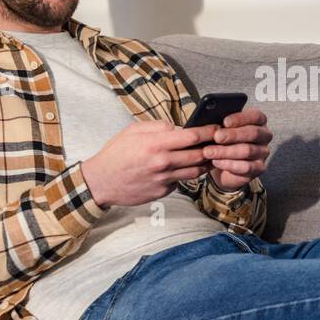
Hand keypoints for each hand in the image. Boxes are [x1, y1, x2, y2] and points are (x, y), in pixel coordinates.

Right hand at [79, 119, 218, 208]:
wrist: (101, 181)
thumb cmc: (116, 153)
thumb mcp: (133, 130)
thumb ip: (159, 126)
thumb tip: (179, 128)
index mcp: (156, 143)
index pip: (192, 137)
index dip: (209, 132)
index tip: (217, 128)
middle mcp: (163, 162)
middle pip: (200, 155)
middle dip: (212, 149)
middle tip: (218, 144)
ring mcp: (164, 180)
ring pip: (195, 172)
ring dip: (203, 164)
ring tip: (206, 157)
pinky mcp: (162, 192)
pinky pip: (180, 182)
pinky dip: (183, 175)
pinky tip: (179, 170)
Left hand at [201, 108, 271, 191]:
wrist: (222, 165)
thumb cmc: (223, 141)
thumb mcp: (221, 129)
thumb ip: (221, 123)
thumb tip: (213, 119)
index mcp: (258, 121)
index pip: (255, 116)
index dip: (240, 119)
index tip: (225, 122)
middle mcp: (264, 136)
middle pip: (253, 133)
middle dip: (233, 135)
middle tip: (216, 137)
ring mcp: (263, 152)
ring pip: (248, 150)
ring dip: (226, 151)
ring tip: (209, 152)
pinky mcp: (259, 168)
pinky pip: (246, 167)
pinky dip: (229, 164)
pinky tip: (216, 162)